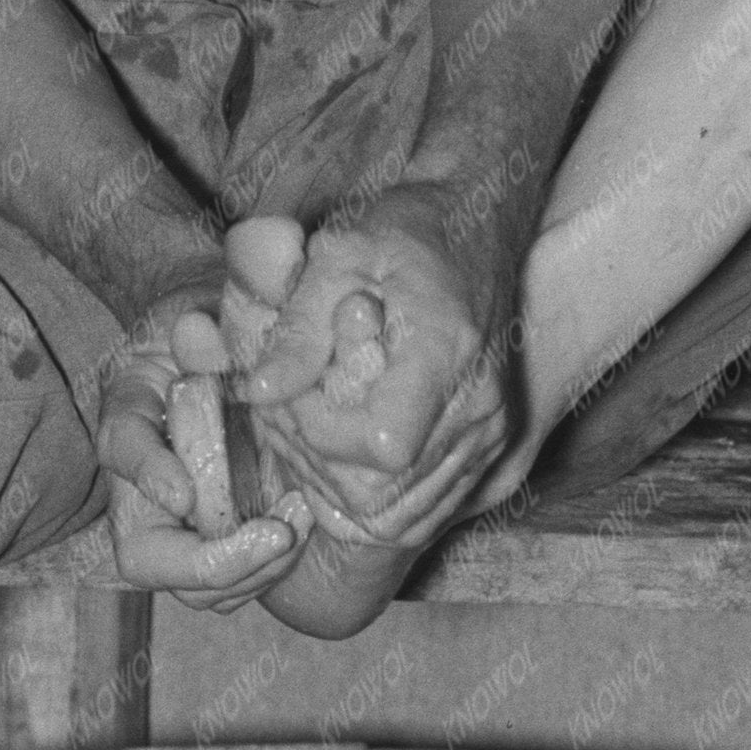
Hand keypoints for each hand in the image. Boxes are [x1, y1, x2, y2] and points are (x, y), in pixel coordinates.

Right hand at [94, 271, 309, 600]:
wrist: (237, 352)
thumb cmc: (209, 330)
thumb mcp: (195, 319)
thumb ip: (197, 334)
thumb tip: (194, 335)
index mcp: (129, 432)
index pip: (120, 452)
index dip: (149, 479)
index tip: (184, 493)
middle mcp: (145, 492)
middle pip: (148, 562)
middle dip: (215, 562)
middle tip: (277, 532)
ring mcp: (186, 527)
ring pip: (199, 590)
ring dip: (254, 571)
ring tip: (298, 520)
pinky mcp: (229, 543)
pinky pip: (240, 583)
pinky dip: (272, 566)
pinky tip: (304, 522)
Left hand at [227, 195, 523, 569]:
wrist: (475, 230)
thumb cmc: (405, 234)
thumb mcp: (339, 256)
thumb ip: (300, 327)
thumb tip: (261, 391)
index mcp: (445, 352)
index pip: (381, 448)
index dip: (322, 434)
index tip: (294, 392)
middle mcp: (479, 407)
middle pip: (386, 496)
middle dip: (319, 469)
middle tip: (291, 416)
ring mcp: (489, 437)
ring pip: (402, 519)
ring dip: (340, 491)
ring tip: (312, 434)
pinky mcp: (487, 453)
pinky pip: (424, 514)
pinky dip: (373, 501)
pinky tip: (342, 455)